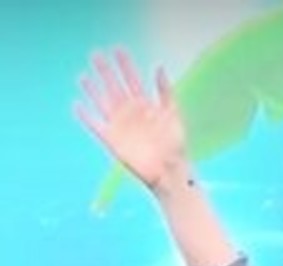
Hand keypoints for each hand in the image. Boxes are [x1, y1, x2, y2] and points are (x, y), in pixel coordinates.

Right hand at [75, 49, 187, 192]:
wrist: (170, 171)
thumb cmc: (175, 145)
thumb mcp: (173, 114)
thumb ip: (165, 91)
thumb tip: (159, 67)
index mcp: (145, 105)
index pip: (132, 79)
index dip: (125, 65)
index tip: (118, 49)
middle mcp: (130, 112)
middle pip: (114, 86)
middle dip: (106, 71)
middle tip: (96, 54)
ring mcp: (120, 125)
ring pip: (102, 102)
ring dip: (93, 90)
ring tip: (83, 77)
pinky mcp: (112, 140)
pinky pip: (95, 125)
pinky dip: (86, 116)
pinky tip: (77, 105)